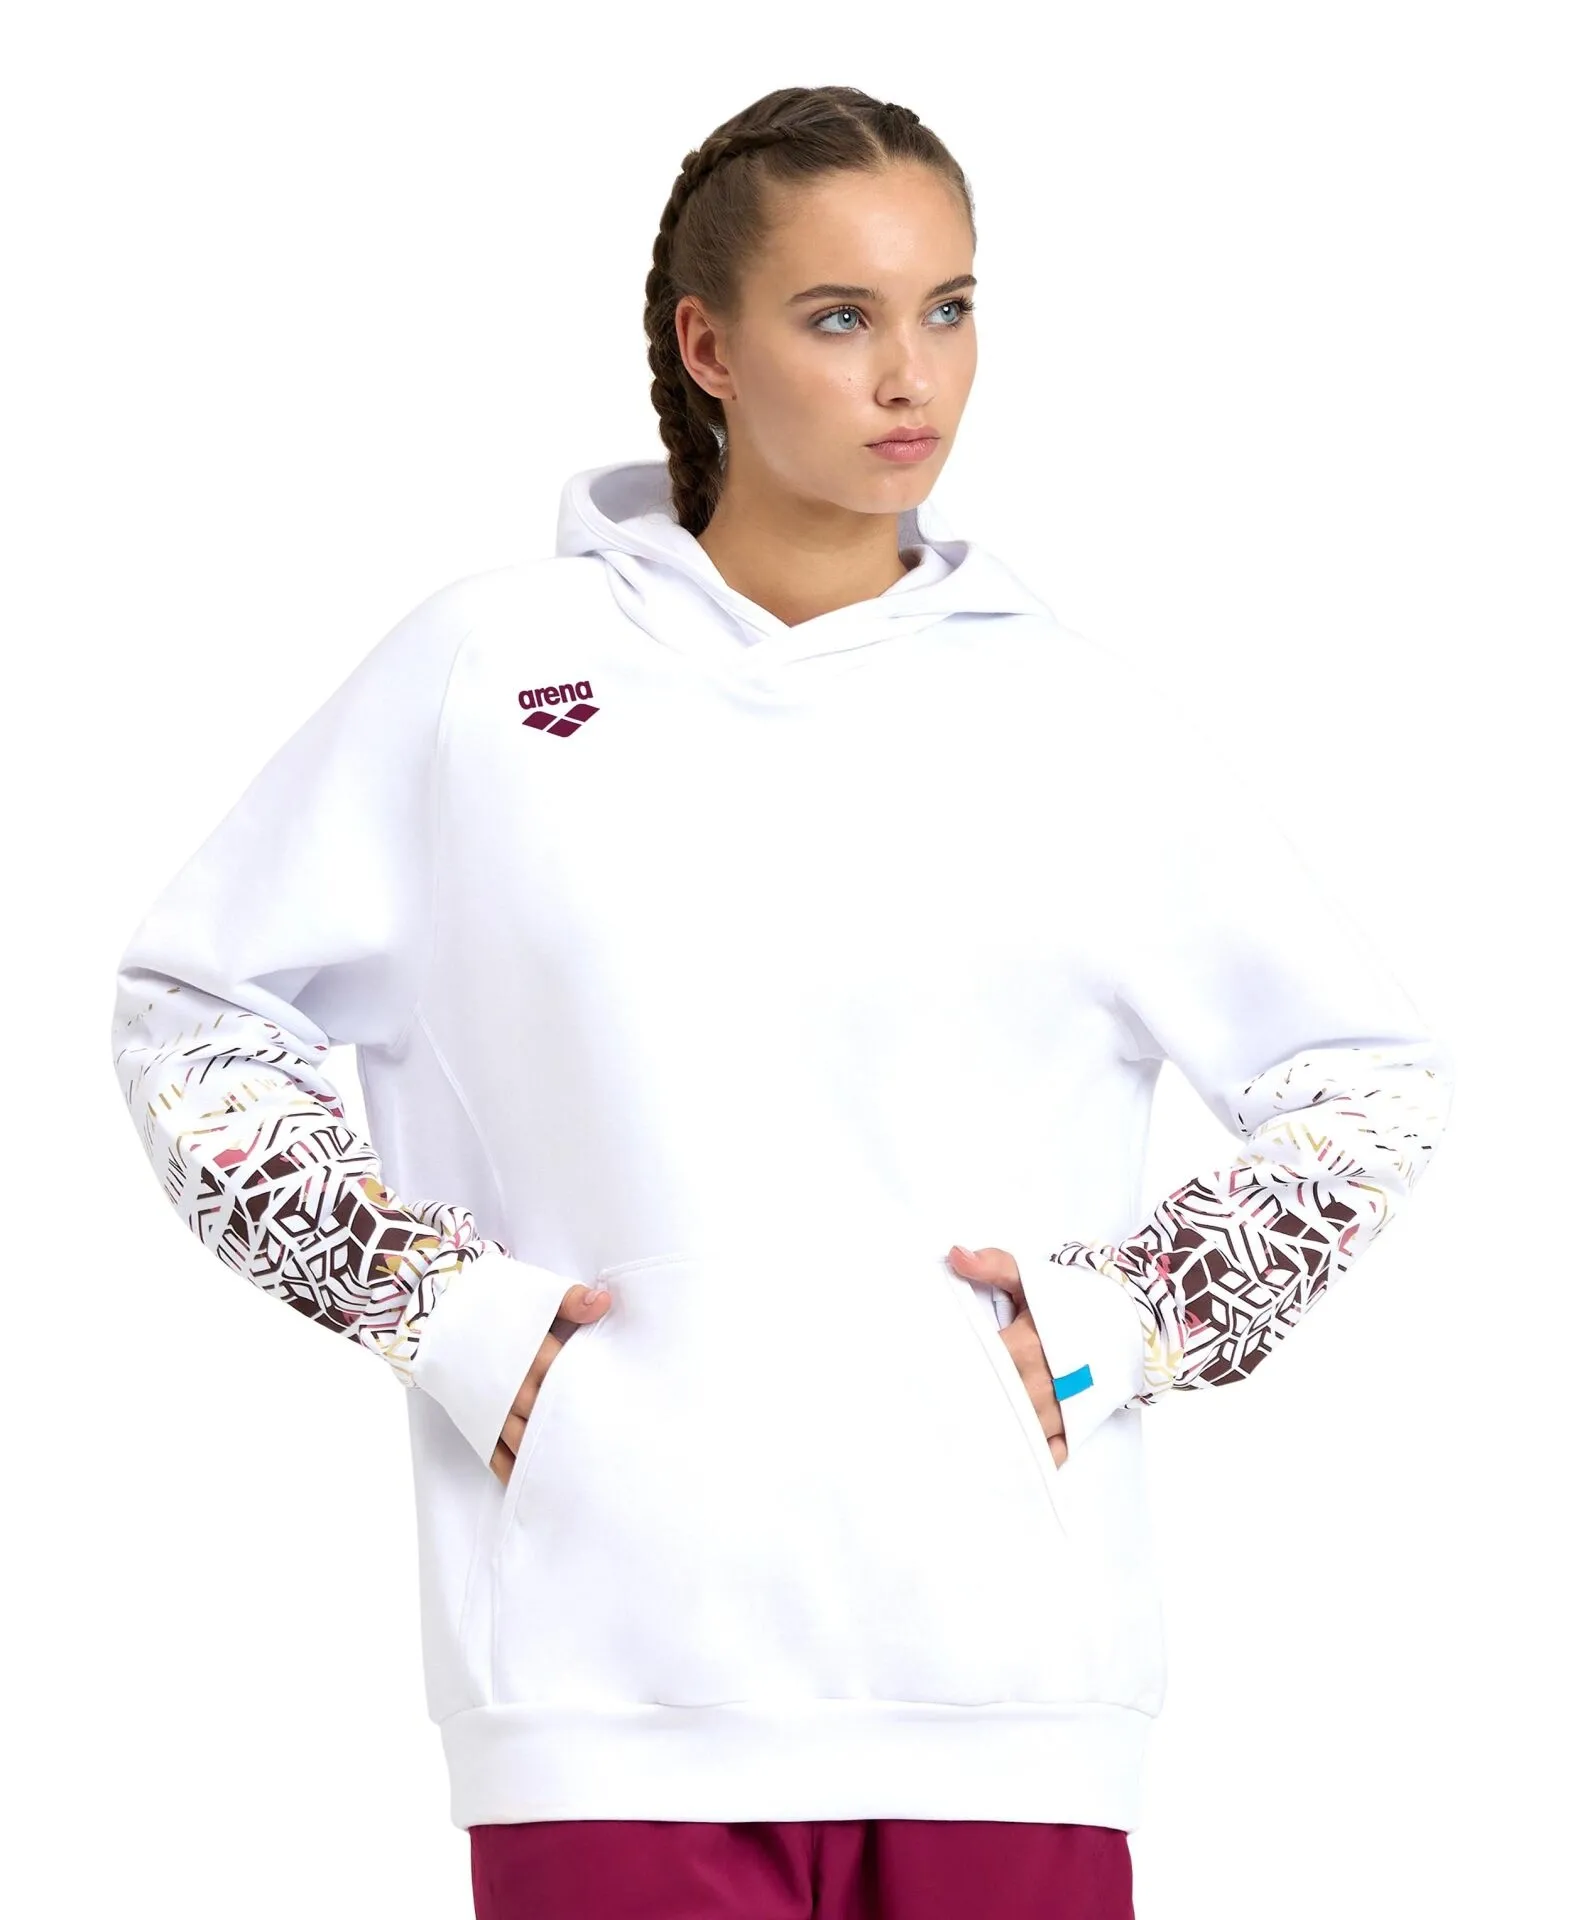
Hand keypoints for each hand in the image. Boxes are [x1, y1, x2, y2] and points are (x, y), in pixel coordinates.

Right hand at [489, 1282, 613, 1484]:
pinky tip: (531, 1482)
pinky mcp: (476, 1419)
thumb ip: (571, 1301)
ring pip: (526, 1442)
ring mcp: (493, 1409)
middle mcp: (514, 1390)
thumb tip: (605, 1303)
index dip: (592, 1395)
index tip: (615, 1410)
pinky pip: (496, 1454)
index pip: (570, 1383)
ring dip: (547, 1457)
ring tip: (575, 1474)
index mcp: (534, 1357)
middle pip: (551, 1418)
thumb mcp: (533, 1292)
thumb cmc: (488, 1299)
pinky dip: (513, 1471)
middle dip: (574, 1432)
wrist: (435, 1311)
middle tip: (604, 1454)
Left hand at [948, 1245, 1067, 1466]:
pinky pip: (1048, 1453)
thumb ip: (993, 1266)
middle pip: (996, 1403)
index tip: (927, 1374)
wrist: (1131, 1322)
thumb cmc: (1075, 1301)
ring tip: (954, 1444)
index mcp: (1030, 1344)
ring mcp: (1061, 1409)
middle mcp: (1045, 1381)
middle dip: (965, 1408)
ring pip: (1018, 1432)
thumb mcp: (1034, 1278)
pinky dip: (1026, 1459)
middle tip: (930, 1415)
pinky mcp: (1075, 1426)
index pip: (983, 1362)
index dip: (955, 1369)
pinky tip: (999, 1462)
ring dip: (990, 1436)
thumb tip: (955, 1255)